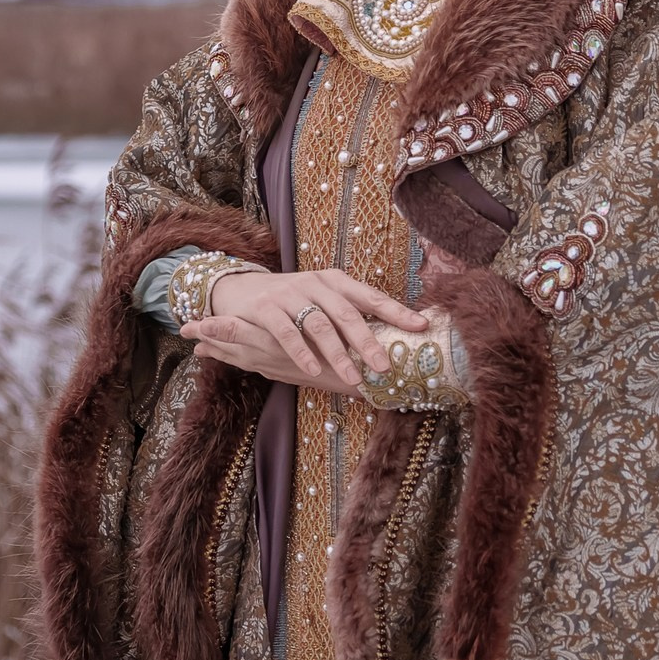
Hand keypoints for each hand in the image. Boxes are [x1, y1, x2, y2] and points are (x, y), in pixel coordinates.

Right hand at [179, 269, 430, 393]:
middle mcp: (315, 283)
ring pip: (319, 324)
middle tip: (385, 367)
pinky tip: (313, 370)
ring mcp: (289, 294)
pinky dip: (302, 352)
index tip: (421, 327)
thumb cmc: (290, 301)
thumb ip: (346, 317)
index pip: (370, 296)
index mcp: (335, 281)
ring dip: (338, 354)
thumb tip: (387, 348)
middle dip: (368, 341)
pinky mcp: (265, 307)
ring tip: (354, 378)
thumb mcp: (320, 302)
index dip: (396, 311)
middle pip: (347, 313)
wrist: (237, 288)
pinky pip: (287, 332)